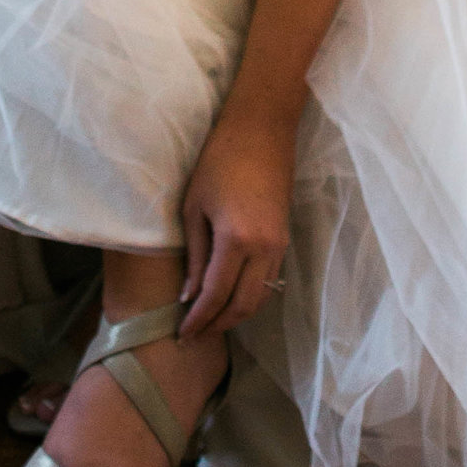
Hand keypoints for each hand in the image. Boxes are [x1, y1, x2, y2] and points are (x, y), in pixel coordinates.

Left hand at [180, 102, 294, 335]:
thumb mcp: (195, 206)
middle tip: (196, 335)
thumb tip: (189, 296)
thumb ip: (195, 255)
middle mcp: (263, 249)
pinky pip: (268, 280)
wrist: (261, 132)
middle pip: (243, 305)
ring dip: (236, 314)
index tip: (182, 334)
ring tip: (211, 321)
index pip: (216, 295)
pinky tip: (231, 297)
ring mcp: (279, 246)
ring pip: (260, 297)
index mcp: (236, 240)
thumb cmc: (218, 161)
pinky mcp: (284, 240)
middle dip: (218, 324)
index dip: (198, 319)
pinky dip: (250, 296)